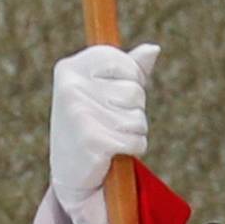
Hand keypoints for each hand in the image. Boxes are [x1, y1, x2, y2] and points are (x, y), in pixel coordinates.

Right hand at [49, 41, 159, 223]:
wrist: (72, 175)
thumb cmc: (91, 127)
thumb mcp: (103, 92)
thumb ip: (129, 70)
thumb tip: (154, 49)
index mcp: (70, 68)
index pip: (124, 63)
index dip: (132, 80)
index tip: (115, 95)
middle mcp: (72, 87)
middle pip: (135, 92)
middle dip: (132, 110)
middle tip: (108, 123)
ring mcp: (80, 114)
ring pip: (139, 118)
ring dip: (133, 132)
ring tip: (110, 138)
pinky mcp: (93, 141)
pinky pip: (137, 140)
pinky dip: (133, 150)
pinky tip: (112, 154)